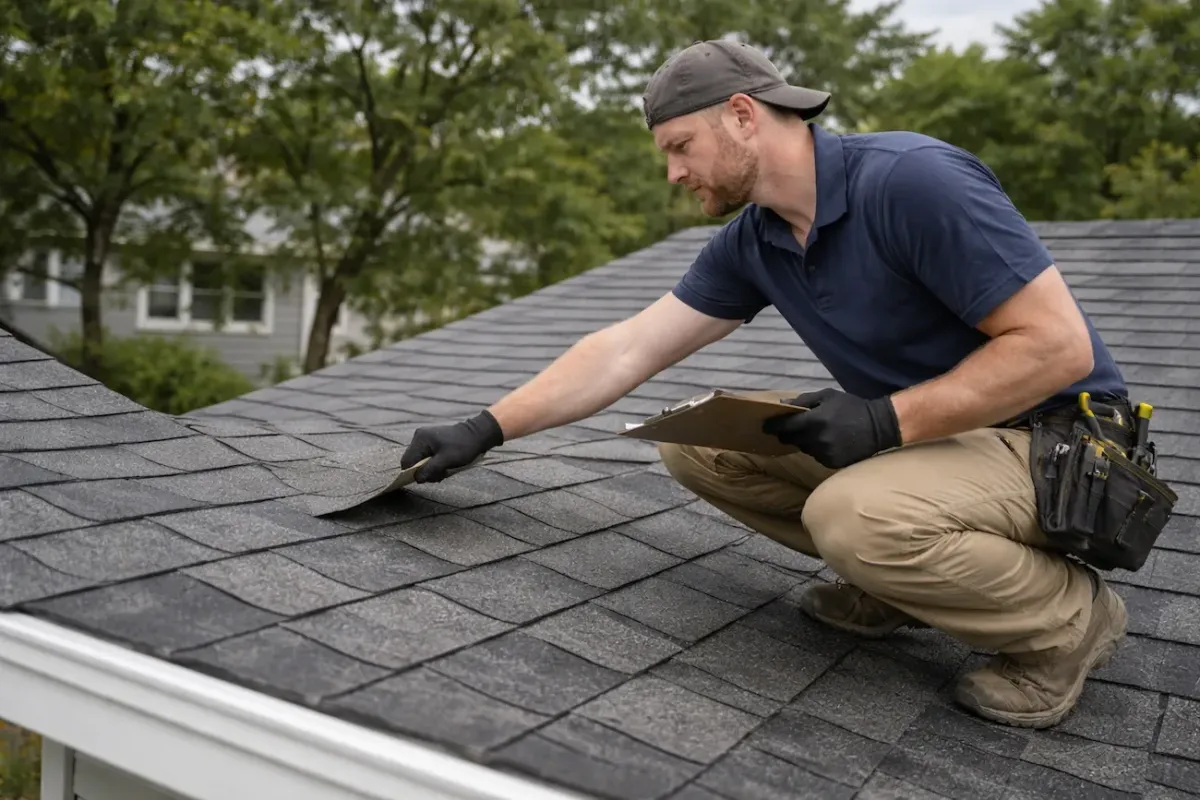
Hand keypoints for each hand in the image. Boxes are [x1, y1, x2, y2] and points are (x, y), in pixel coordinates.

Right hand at [400, 410, 504, 482]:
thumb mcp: (446, 460)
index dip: (413, 473)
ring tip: (445, 470)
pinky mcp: (431, 442)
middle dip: (425, 471)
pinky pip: (427, 458)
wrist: (477, 434)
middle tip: (440, 474)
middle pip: (413, 462)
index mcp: (421, 439)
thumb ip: (429, 469)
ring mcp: (425, 439)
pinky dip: (434, 464)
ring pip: (420, 461)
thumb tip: (417, 479)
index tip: (427, 478)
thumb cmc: (463, 446)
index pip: (407, 461)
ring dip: (431, 469)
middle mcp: (419, 437)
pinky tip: (445, 466)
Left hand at [762, 388, 901, 468]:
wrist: (878, 426)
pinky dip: (817, 449)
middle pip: (790, 440)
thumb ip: (803, 400)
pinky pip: (816, 456)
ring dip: (804, 441)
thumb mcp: (828, 396)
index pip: (784, 427)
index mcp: (815, 420)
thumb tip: (781, 406)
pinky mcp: (832, 463)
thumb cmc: (851, 407)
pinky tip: (828, 441)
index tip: (765, 426)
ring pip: (803, 448)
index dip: (772, 426)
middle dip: (787, 434)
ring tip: (816, 432)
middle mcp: (817, 439)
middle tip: (788, 428)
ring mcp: (824, 453)